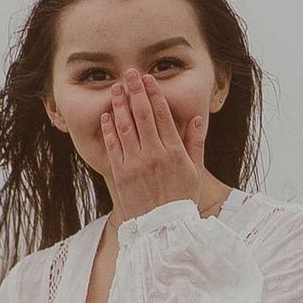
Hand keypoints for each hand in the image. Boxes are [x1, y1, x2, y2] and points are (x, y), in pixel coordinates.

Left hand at [98, 73, 212, 221]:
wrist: (163, 229)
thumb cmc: (181, 200)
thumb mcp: (195, 172)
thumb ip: (195, 144)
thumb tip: (195, 119)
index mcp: (174, 152)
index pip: (162, 115)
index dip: (154, 94)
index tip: (148, 79)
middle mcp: (154, 154)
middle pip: (142, 115)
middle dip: (136, 91)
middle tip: (130, 73)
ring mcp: (136, 163)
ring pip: (126, 126)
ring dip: (120, 105)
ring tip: (116, 88)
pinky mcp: (121, 173)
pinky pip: (114, 146)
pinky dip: (109, 128)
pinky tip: (107, 115)